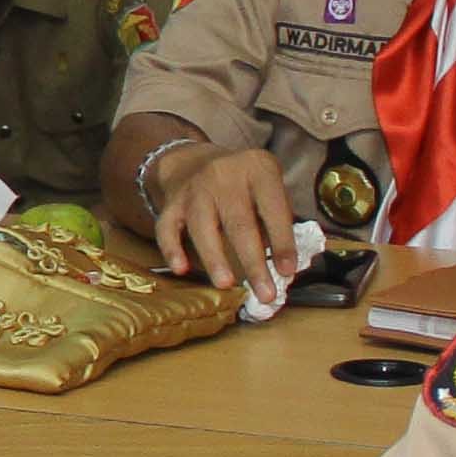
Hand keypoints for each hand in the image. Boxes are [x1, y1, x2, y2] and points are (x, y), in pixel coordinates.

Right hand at [153, 146, 299, 294]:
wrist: (196, 161)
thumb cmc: (243, 184)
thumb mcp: (268, 186)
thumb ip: (275, 219)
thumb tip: (281, 267)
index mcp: (258, 168)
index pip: (273, 209)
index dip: (282, 242)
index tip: (288, 272)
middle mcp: (224, 174)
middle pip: (239, 223)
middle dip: (253, 262)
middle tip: (265, 295)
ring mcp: (195, 188)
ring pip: (202, 226)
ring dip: (214, 258)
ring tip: (226, 284)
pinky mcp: (172, 202)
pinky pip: (167, 228)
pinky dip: (172, 250)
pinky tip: (181, 269)